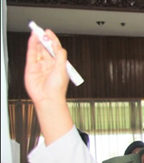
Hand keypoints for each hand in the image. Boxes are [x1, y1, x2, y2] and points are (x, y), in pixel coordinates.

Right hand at [24, 29, 73, 143]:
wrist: (48, 99)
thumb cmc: (57, 89)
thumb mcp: (62, 69)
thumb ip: (60, 55)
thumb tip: (57, 45)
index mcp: (58, 64)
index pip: (55, 49)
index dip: (52, 40)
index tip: (49, 32)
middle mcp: (49, 64)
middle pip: (46, 48)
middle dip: (44, 39)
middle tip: (41, 30)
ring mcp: (40, 65)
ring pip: (38, 50)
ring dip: (37, 41)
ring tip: (36, 32)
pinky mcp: (31, 68)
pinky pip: (31, 54)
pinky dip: (31, 46)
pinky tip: (32, 39)